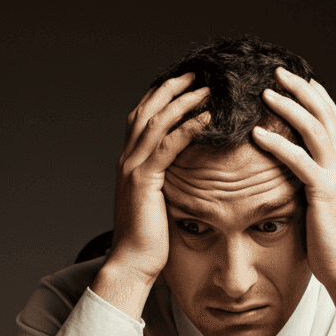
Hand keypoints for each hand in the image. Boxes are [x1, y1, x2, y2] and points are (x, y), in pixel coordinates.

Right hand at [95, 74, 209, 316]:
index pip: (143, 116)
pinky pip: (167, 145)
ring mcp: (133, 167)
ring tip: (207, 89)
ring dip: (183, 102)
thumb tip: (190, 171)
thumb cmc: (150, 238)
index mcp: (130, 161)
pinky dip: (188, 128)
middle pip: (147, 109)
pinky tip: (207, 118)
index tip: (186, 82)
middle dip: (173, 88)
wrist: (132, 262)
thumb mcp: (160, 201)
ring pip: (157, 121)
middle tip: (198, 73)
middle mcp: (127, 159)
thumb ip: (168, 180)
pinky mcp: (144, 180)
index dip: (163, 95)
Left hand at [253, 68, 335, 333]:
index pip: (334, 120)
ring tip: (266, 92)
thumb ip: (311, 183)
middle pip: (326, 114)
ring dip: (289, 107)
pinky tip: (258, 134)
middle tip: (278, 72)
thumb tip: (290, 174)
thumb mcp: (322, 204)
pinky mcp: (324, 192)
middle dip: (301, 89)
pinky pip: (299, 160)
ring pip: (315, 128)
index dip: (316, 96)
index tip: (297, 80)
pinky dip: (278, 143)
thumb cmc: (331, 244)